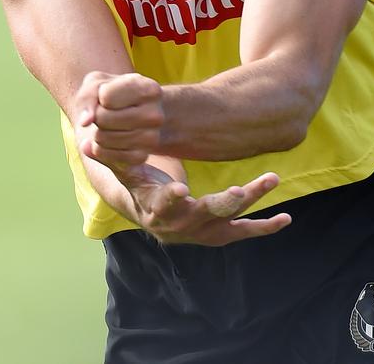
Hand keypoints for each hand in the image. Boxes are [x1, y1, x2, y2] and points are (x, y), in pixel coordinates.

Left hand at [76, 70, 166, 166]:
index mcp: (149, 89)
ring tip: (107, 126)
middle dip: (96, 116)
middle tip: (105, 113)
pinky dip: (101, 150)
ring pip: (104, 139)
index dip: (100, 97)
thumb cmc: (115, 93)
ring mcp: (151, 138)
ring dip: (97, 133)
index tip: (107, 96)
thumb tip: (84, 122)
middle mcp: (155, 115)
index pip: (106, 97)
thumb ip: (88, 96)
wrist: (137, 113)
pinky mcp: (142, 157)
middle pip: (103, 119)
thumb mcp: (100, 83)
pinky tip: (106, 141)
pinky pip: (109, 157)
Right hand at [112, 163, 291, 245]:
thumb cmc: (134, 180)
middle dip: (222, 204)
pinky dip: (264, 226)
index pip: (161, 207)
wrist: (147, 212)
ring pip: (228, 222)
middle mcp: (179, 226)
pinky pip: (243, 232)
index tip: (181, 189)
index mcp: (154, 209)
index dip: (169, 200)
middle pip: (203, 217)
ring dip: (250, 204)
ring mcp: (201, 232)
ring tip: (271, 180)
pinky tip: (286, 218)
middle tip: (239, 193)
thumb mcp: (121, 167)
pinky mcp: (218, 233)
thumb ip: (110, 153)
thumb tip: (87, 140)